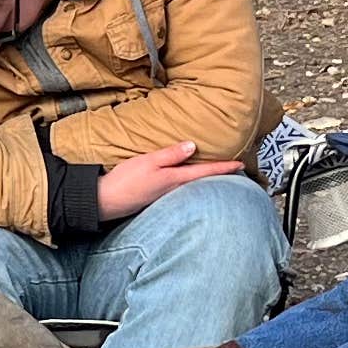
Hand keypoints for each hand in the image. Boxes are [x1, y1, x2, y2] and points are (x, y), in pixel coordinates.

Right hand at [94, 142, 236, 221]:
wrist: (106, 201)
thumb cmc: (126, 180)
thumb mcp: (148, 162)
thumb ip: (171, 154)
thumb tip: (193, 146)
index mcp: (175, 179)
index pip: (206, 171)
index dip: (225, 167)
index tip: (241, 164)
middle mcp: (175, 190)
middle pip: (203, 181)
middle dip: (219, 174)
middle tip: (236, 168)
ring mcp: (167, 196)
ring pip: (193, 185)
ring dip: (206, 178)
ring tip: (217, 172)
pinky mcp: (158, 197)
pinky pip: (181, 188)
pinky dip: (191, 182)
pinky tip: (189, 179)